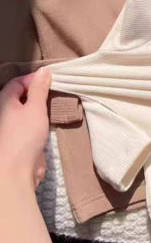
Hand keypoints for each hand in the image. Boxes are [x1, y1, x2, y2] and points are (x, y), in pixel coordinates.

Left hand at [0, 68, 50, 189]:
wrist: (14, 173)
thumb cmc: (23, 136)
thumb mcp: (35, 108)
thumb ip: (39, 89)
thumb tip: (43, 70)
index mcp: (2, 103)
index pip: (16, 82)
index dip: (33, 78)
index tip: (50, 80)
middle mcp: (2, 113)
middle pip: (19, 96)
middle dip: (36, 93)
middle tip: (54, 92)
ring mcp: (9, 128)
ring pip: (24, 111)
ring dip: (38, 107)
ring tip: (53, 106)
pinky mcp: (16, 140)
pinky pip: (27, 124)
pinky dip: (37, 121)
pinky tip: (47, 123)